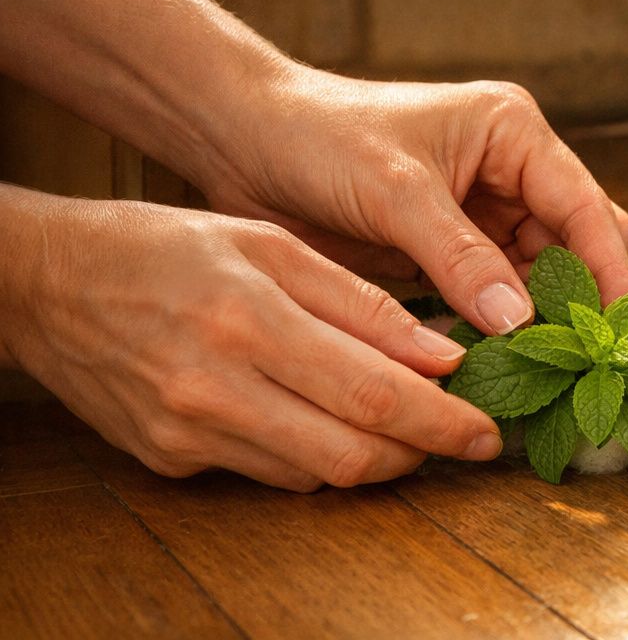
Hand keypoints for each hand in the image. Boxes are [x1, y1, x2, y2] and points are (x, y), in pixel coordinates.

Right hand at [3, 191, 502, 489]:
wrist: (46, 280)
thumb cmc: (166, 244)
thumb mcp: (272, 245)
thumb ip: (362, 303)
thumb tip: (443, 352)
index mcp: (250, 320)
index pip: (373, 394)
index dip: (442, 422)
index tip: (488, 431)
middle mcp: (216, 389)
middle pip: (350, 454)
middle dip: (420, 453)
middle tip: (463, 434)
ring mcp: (186, 433)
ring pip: (314, 475)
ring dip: (374, 457)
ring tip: (408, 421)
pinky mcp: (166, 459)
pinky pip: (268, 473)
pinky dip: (315, 455)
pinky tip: (331, 418)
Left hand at [199, 70, 627, 336]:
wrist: (242, 141)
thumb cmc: (319, 138)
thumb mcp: (395, 192)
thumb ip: (460, 256)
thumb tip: (520, 322)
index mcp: (512, 135)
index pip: (583, 207)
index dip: (606, 270)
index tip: (616, 331)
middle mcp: (508, 173)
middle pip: (573, 246)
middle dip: (577, 301)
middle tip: (577, 363)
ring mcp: (480, 216)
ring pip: (536, 279)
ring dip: (536, 324)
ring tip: (539, 378)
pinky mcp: (447, 253)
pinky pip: (491, 300)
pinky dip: (495, 333)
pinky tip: (494, 369)